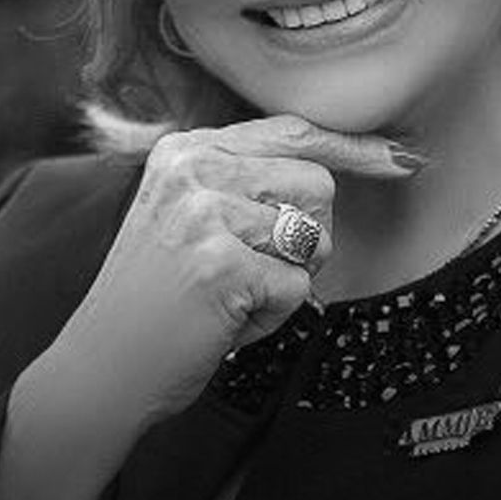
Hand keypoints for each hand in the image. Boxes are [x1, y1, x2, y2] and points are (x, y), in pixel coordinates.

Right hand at [45, 113, 415, 424]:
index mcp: (187, 148)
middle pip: (317, 184)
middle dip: (306, 237)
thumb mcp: (187, 213)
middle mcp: (194, 168)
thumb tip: (337, 171)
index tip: (400, 158)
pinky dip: (273, 317)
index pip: (291, 131)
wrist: (100, 368)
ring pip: (313, 237)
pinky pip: (297, 288)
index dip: (351, 148)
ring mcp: (205, 213)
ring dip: (287, 279)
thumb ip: (245, 181)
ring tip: (234, 295)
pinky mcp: (220, 264)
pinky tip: (228, 322)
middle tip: (251, 269)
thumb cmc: (158, 298)